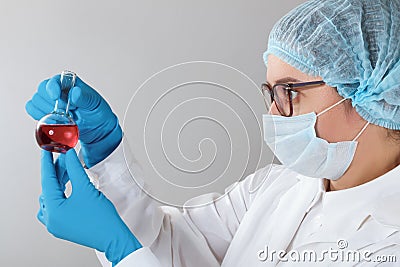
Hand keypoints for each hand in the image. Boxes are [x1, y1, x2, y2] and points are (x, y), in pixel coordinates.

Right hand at [26, 74, 122, 166]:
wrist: (96, 128)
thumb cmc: (97, 112)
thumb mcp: (95, 104)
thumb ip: (85, 97)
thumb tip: (74, 93)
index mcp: (69, 83)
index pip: (55, 80)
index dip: (52, 88)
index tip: (56, 97)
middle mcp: (57, 90)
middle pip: (42, 90)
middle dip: (51, 103)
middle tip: (67, 111)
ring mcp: (49, 101)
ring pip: (36, 101)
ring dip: (47, 110)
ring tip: (64, 116)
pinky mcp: (45, 112)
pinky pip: (32, 110)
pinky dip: (40, 116)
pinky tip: (54, 120)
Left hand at [38, 149, 141, 265]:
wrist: (113, 236)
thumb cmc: (102, 219)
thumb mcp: (86, 188)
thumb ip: (75, 169)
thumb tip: (68, 156)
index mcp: (53, 211)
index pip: (47, 181)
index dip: (48, 164)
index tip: (46, 151)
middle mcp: (51, 219)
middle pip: (50, 189)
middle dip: (57, 172)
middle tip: (63, 157)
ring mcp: (56, 224)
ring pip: (52, 197)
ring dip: (59, 182)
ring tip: (67, 169)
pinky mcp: (63, 226)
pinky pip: (56, 206)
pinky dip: (61, 193)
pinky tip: (68, 185)